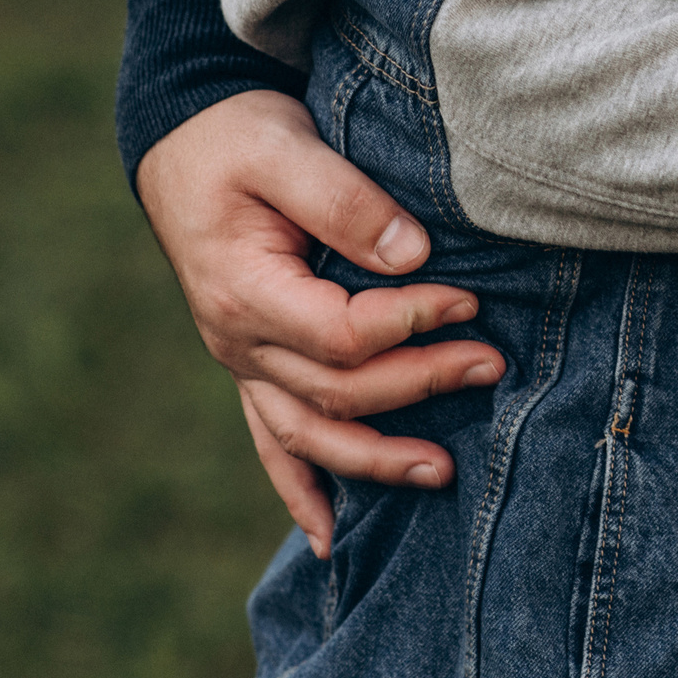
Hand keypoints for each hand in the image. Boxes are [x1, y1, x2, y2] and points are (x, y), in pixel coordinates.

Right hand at [136, 89, 505, 555]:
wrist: (184, 140)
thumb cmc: (238, 137)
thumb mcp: (285, 146)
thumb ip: (345, 200)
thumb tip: (414, 257)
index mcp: (244, 290)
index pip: (340, 334)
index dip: (409, 325)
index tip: (469, 304)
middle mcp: (236, 340)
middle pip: (336, 390)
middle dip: (419, 384)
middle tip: (493, 366)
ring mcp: (241, 361)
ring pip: (306, 433)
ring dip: (372, 460)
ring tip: (441, 473)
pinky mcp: (253, 363)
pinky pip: (272, 441)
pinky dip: (300, 490)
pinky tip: (329, 539)